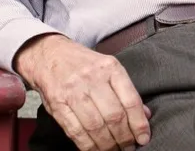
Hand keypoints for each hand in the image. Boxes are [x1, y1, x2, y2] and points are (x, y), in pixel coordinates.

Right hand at [14, 34, 151, 149]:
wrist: (49, 54)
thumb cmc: (83, 64)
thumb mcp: (109, 68)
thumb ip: (126, 91)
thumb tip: (145, 115)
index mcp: (110, 68)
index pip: (130, 101)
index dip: (139, 124)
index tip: (143, 138)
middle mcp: (92, 78)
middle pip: (114, 116)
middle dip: (124, 138)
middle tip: (128, 147)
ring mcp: (73, 91)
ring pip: (95, 126)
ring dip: (107, 145)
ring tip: (114, 150)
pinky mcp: (57, 104)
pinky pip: (75, 131)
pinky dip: (87, 145)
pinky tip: (96, 149)